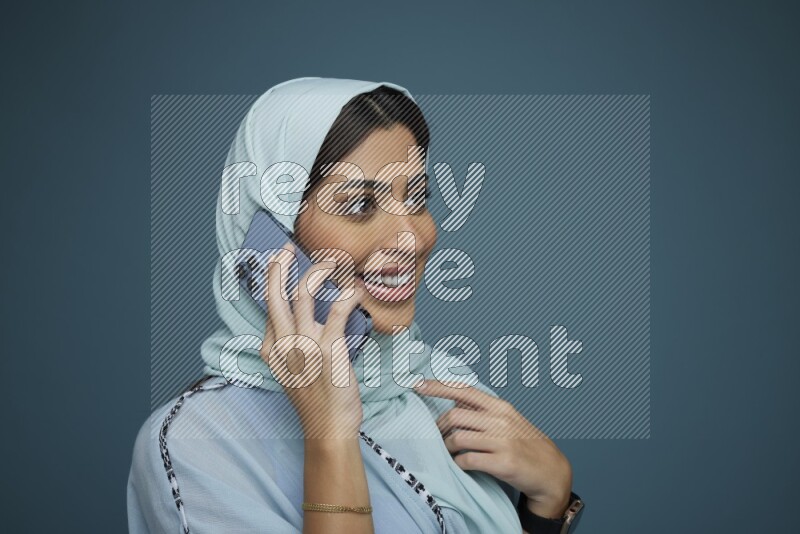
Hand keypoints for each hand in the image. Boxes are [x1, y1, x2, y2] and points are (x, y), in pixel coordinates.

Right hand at [259, 243, 367, 438]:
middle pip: (274, 293)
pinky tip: (356, 290)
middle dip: (278, 264)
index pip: (269, 306)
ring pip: (303, 293)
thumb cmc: (316, 399)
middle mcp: (284, 344)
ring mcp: (305, 346)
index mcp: (271, 348)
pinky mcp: (329, 350)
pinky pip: (338, 310)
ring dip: (318, 271)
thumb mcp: (293, 370)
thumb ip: (294, 343)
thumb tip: (309, 315)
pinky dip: (348, 294)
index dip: (273, 279)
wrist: (329, 428)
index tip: (282, 262)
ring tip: (331, 261)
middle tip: (289, 248)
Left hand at [415, 380, 572, 517]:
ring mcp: (503, 441)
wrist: (552, 472)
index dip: (437, 386)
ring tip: (449, 453)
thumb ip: (483, 411)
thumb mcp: (508, 420)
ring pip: (457, 439)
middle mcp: (501, 420)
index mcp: (500, 406)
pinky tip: (461, 465)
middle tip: (437, 437)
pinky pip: (467, 460)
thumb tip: (454, 402)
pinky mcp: (503, 463)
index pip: (463, 390)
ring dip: (447, 448)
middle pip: (454, 416)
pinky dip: (458, 463)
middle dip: (439, 428)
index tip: (416, 385)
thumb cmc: (526, 445)